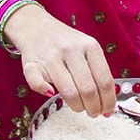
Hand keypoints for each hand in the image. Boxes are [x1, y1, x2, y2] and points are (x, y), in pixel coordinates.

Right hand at [4, 3, 115, 117]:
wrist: (35, 26)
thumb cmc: (65, 43)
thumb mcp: (86, 49)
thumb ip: (97, 71)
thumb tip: (107, 105)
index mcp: (90, 46)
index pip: (105, 80)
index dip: (108, 101)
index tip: (107, 111)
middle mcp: (72, 49)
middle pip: (88, 89)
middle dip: (93, 108)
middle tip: (93, 113)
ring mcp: (52, 56)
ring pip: (69, 92)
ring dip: (76, 106)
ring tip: (79, 107)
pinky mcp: (32, 63)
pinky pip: (38, 84)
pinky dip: (45, 92)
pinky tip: (52, 94)